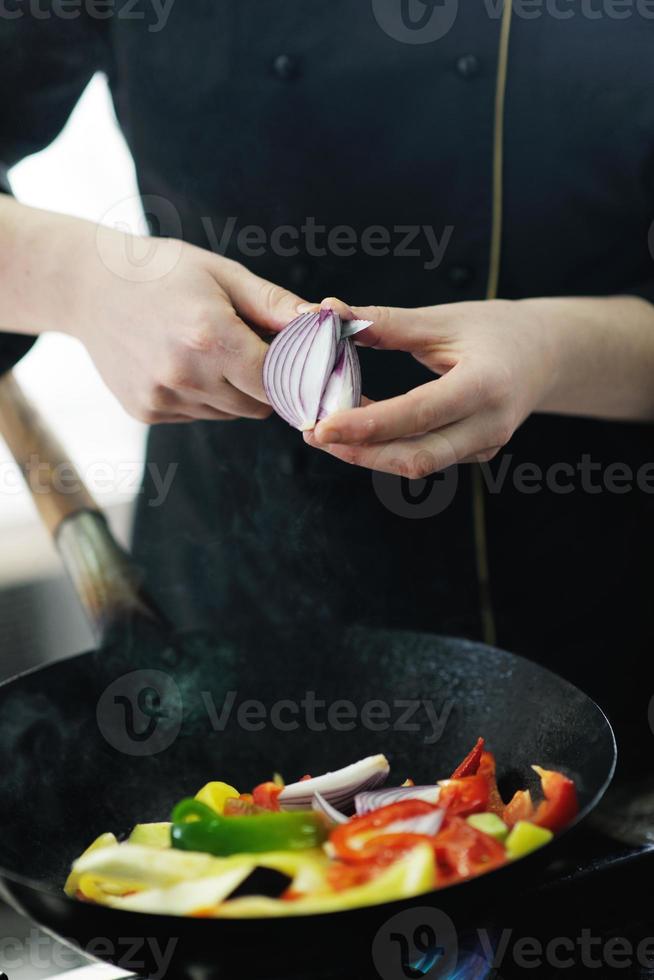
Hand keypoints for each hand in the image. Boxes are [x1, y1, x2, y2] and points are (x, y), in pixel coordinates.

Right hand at [0, 198, 305, 423]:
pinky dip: (205, 395)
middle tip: (255, 346)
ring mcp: (164, 397)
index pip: (281, 380)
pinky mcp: (148, 411)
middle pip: (261, 404)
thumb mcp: (223, 274)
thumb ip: (276, 306)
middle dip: (270, 382)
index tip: (306, 362)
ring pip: (232, 412)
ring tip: (212, 348)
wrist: (88, 286)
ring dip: (236, 389)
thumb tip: (326, 324)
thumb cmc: (162, 271)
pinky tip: (182, 361)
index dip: (299, 374)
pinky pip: (200, 414)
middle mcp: (185, 374)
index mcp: (210, 336)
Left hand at [303, 297, 565, 477]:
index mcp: (485, 386)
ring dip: (367, 453)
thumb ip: (386, 323)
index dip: (366, 425)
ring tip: (325, 430)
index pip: (418, 415)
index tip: (321, 425)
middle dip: (359, 452)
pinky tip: (357, 429)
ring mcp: (483, 447)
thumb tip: (326, 311)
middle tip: (311, 432)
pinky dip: (386, 448)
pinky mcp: (473, 454)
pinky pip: (423, 458)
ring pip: (416, 464)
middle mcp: (489, 426)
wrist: (548, 354)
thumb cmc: (496, 329)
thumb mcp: (443, 320)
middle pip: (414, 458)